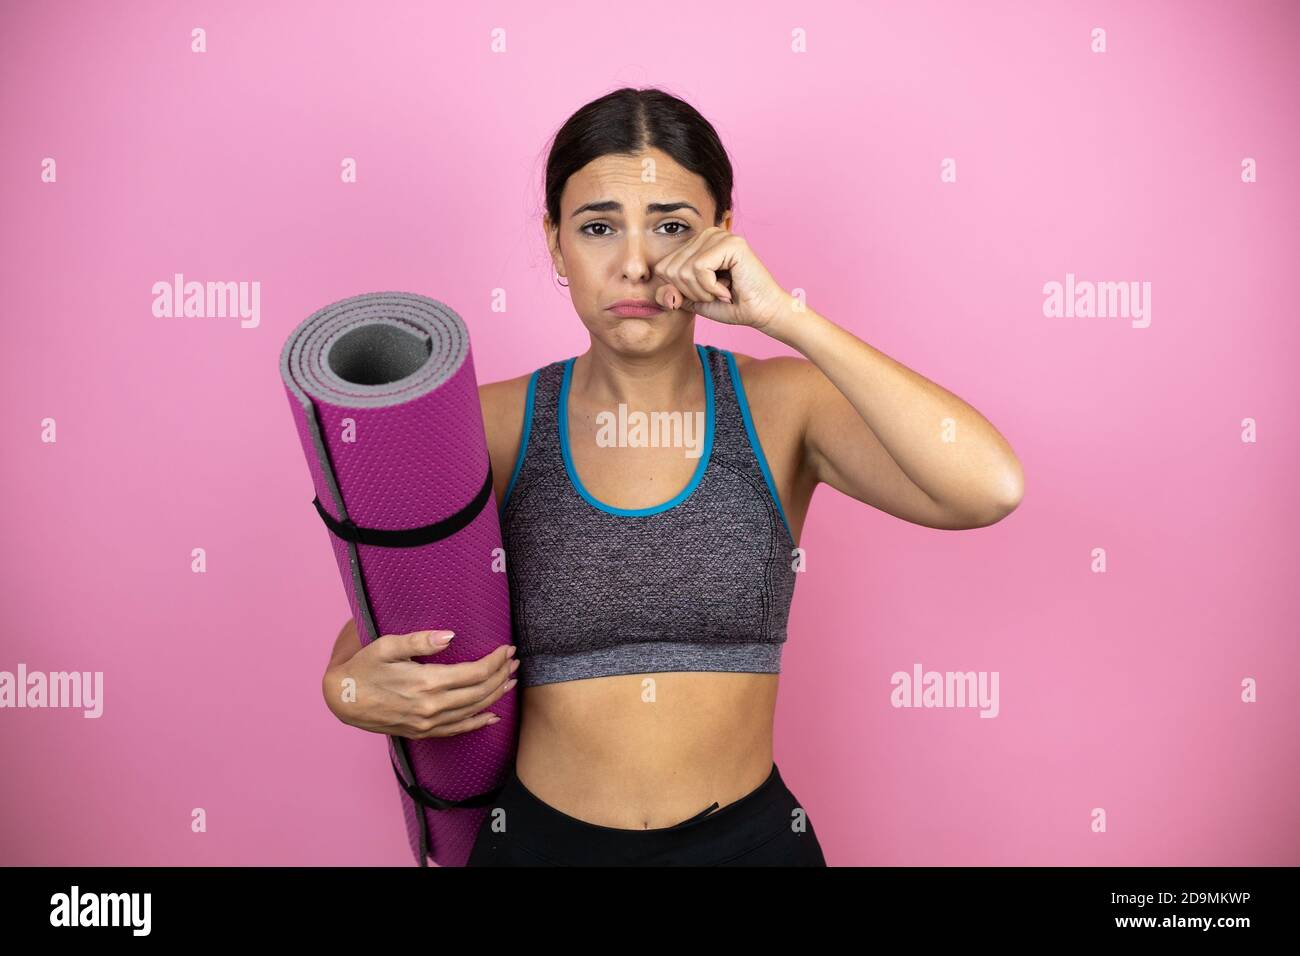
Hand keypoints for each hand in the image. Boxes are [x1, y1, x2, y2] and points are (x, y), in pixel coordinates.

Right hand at [322, 624, 517, 738]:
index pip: (475, 673)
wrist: (341, 699)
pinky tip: (491, 716)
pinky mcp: (422, 732)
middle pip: (480, 692)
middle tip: (514, 661)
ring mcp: (427, 723)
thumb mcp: (387, 646)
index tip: (507, 648)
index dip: (496, 661)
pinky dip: (478, 722)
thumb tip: (449, 636)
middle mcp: (431, 707)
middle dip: (501, 675)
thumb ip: (419, 640)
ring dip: (495, 695)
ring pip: (473, 711)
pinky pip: (457, 730)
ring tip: (510, 680)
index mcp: (427, 682)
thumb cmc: (364, 667)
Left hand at [652, 227, 790, 331]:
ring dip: (702, 292)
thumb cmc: (732, 306)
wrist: (762, 313)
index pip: (663, 267)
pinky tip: (727, 288)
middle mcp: (707, 234)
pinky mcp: (730, 243)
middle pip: (672, 269)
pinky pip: (699, 268)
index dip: (680, 291)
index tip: (705, 295)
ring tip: (722, 292)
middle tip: (715, 295)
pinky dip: (710, 287)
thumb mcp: (693, 301)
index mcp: (697, 244)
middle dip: (691, 292)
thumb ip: (672, 293)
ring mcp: (719, 235)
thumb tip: (656, 291)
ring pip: (684, 270)